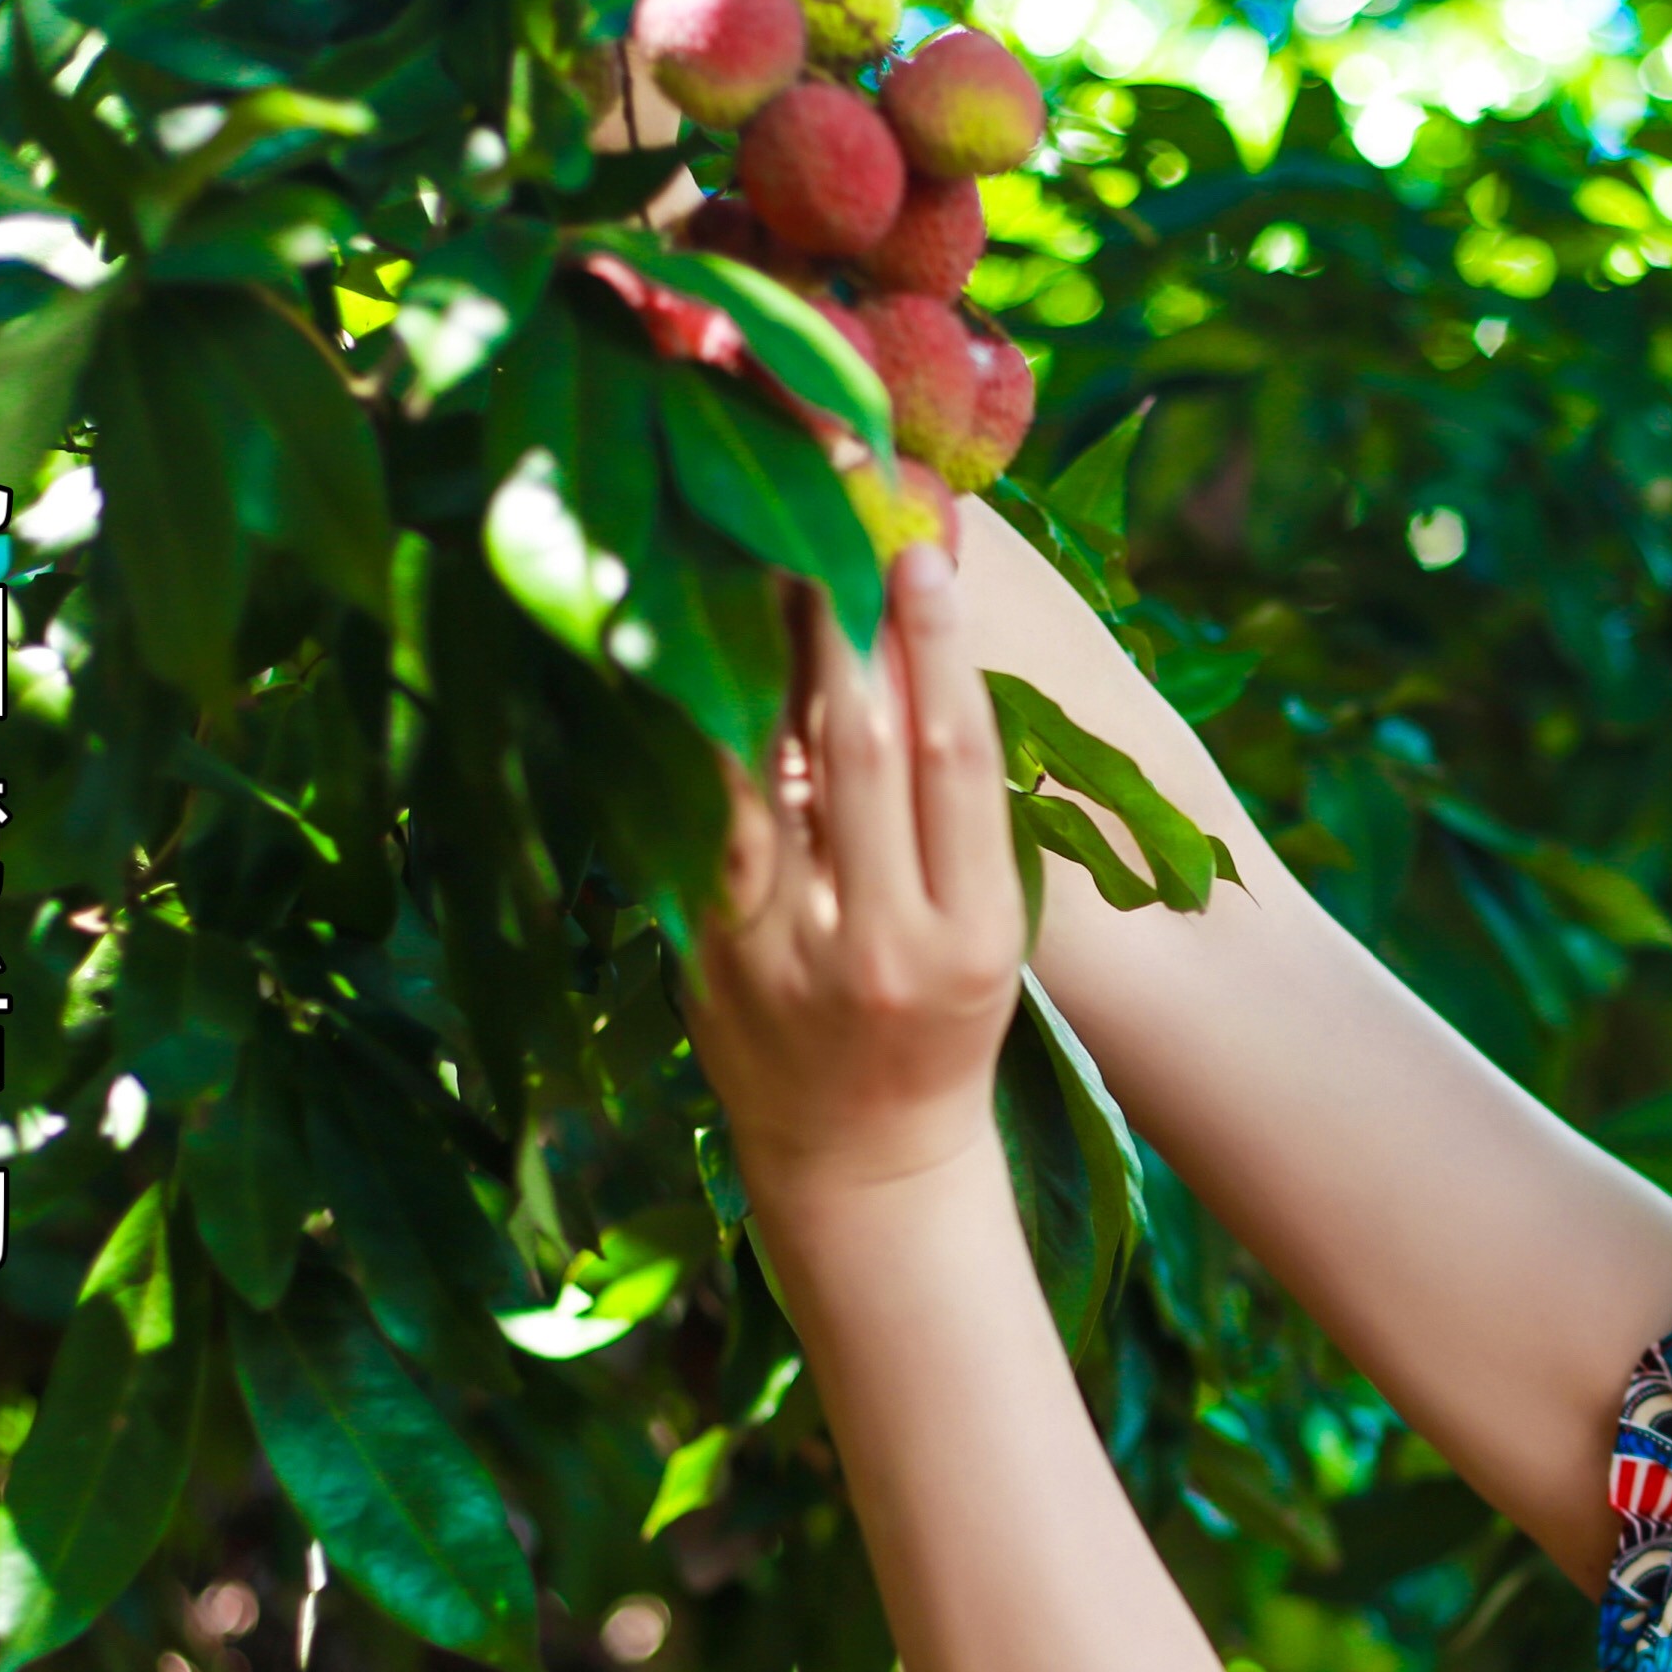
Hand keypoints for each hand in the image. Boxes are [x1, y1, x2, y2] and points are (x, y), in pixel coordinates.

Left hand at [681, 546, 1026, 1199]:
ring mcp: (782, 954)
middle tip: (825, 512)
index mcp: (973, 936)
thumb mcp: (986, 930)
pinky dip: (696, 731)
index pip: (956, 762)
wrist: (863, 1160)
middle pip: (859, 748)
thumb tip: (915, 640)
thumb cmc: (939, 1021)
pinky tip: (685, 651)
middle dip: (843, 619)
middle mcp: (879, 945)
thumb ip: (954, 812)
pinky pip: (698, 819)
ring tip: (746, 550)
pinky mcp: (707, 956)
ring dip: (755, 653)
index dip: (939, 647)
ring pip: (763, 771)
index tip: (923, 551)